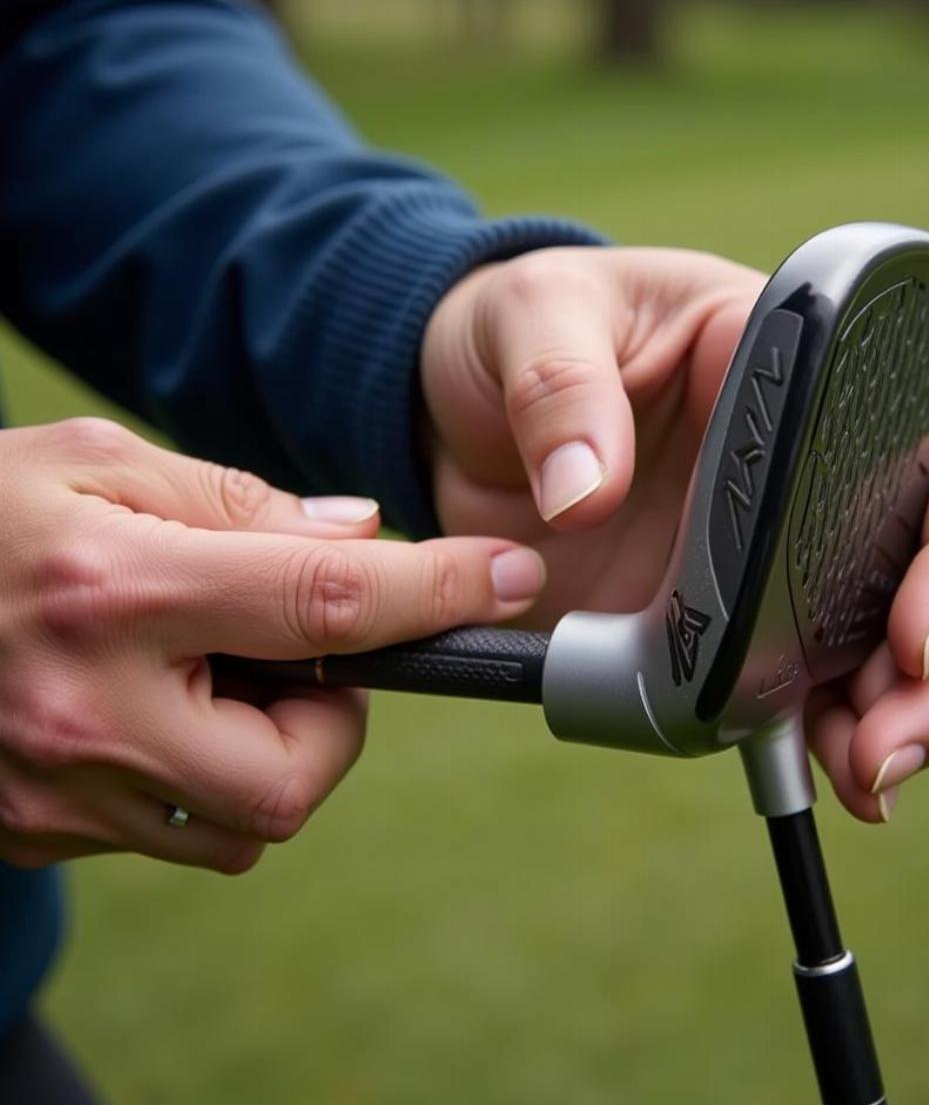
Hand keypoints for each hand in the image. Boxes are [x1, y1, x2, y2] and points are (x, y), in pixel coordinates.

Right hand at [0, 418, 544, 870]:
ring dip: (272, 755)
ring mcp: (55, 791)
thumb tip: (364, 533)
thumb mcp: (95, 465)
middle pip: (294, 775)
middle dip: (334, 721)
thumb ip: (239, 502)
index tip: (511, 579)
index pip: (328, 602)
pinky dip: (205, 780)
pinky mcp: (38, 835)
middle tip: (299, 656)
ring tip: (213, 675)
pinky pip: (176, 836)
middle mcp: (87, 708)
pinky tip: (160, 711)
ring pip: (244, 827)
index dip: (439, 590)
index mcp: (113, 587)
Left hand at [422, 247, 928, 820]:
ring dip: (903, 716)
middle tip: (894, 739)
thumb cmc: (522, 326)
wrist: (462, 406)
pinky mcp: (719, 617)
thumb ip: (559, 385)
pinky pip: (796, 683)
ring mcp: (771, 551)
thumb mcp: (533, 313)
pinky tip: (832, 778)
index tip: (912, 626)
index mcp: (801, 374)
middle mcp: (811, 469)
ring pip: (891, 638)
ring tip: (867, 775)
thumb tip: (587, 495)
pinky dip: (821, 735)